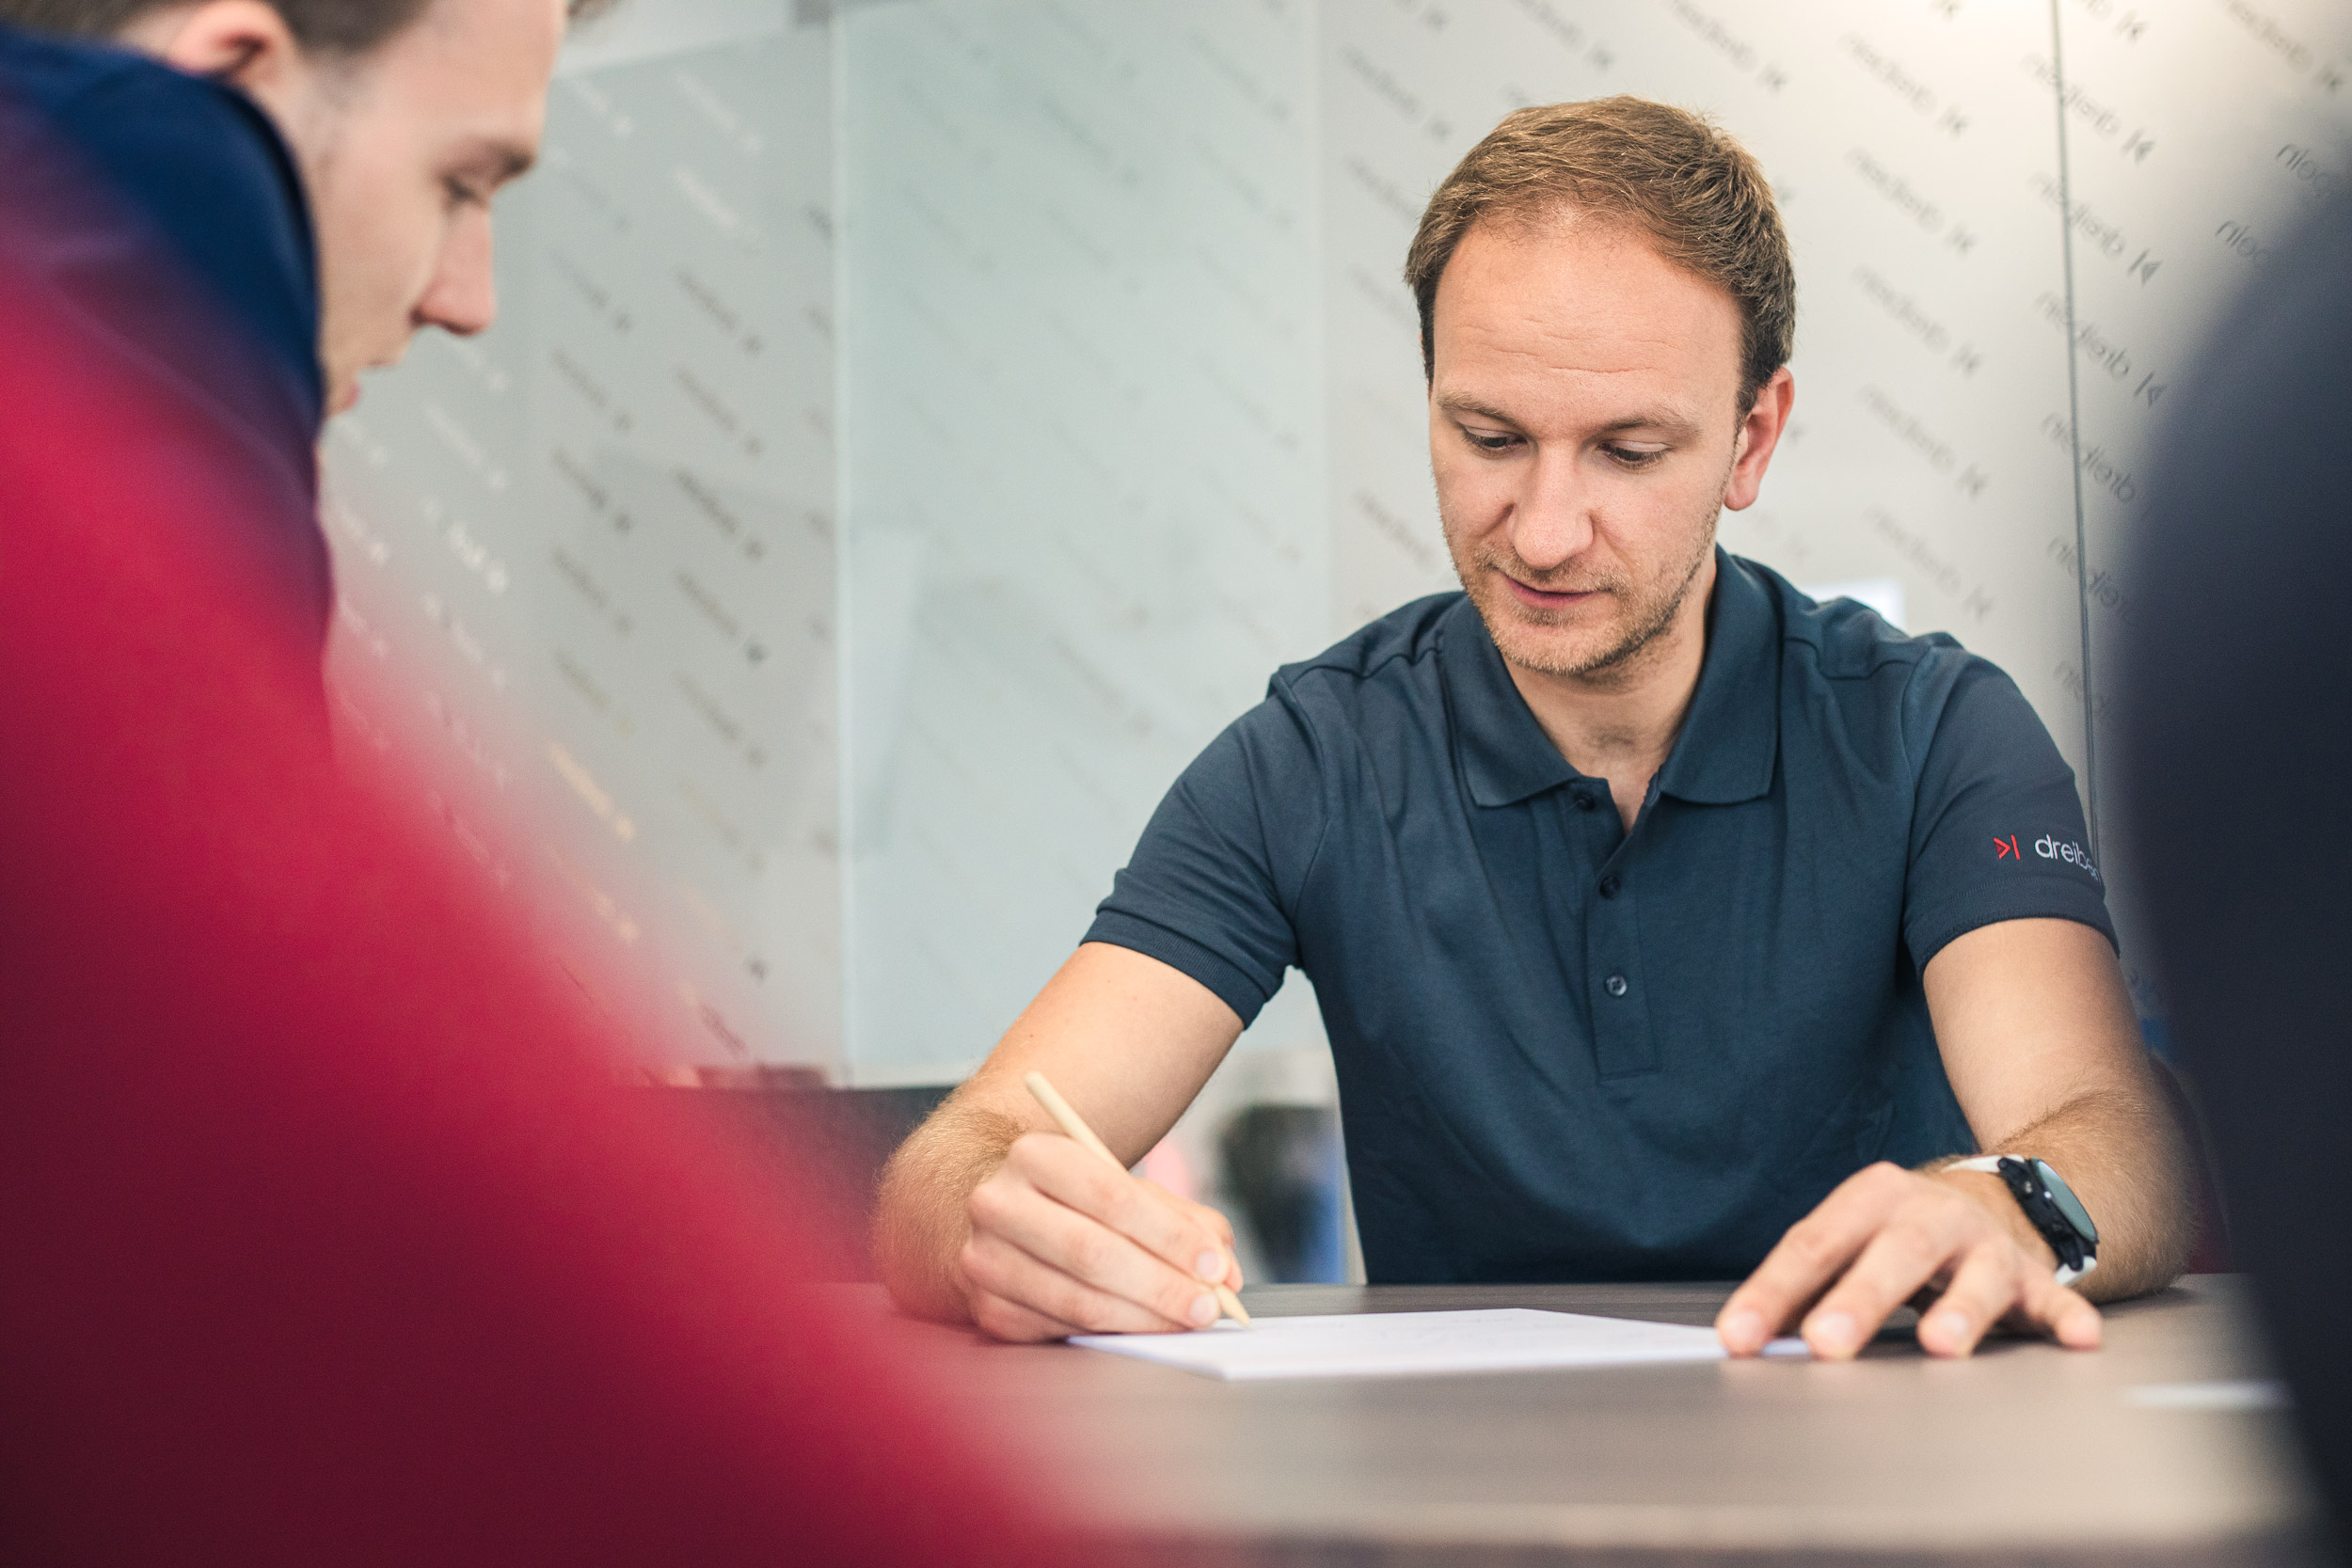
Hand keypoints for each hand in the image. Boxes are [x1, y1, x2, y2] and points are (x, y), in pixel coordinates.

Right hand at [958, 1130, 1242, 1341]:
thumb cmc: (1078, 1203)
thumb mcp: (1129, 1189)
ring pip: (1076, 1299)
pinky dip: (1110, 1334)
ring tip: (1186, 1321)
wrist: (1002, 1218)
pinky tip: (1142, 1328)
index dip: (1168, 1236)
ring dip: (1142, 1318)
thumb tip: (1225, 1272)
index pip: (1111, 1196)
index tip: (1214, 1266)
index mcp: (1035, 1155)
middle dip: (1160, 1285)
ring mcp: (985, 1258)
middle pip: (1091, 1252)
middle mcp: (998, 1202)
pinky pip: (1059, 1330)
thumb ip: (1185, 1222)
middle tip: (1208, 1307)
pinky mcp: (988, 1308)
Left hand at [1715, 1161, 2102, 1360]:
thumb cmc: (1894, 1237)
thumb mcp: (1847, 1246)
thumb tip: (1744, 1338)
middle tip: (1825, 1344)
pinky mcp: (2033, 1277)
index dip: (1773, 1292)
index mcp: (1870, 1199)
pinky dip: (2067, 1317)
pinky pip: (2053, 1298)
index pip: (1813, 1245)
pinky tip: (2078, 1339)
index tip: (1740, 1338)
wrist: (1989, 1203)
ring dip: (1960, 1310)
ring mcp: (1985, 1243)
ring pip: (1975, 1274)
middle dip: (1858, 1300)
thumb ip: (1800, 1291)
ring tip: (1940, 1346)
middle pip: (1892, 1254)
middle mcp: (1930, 1213)